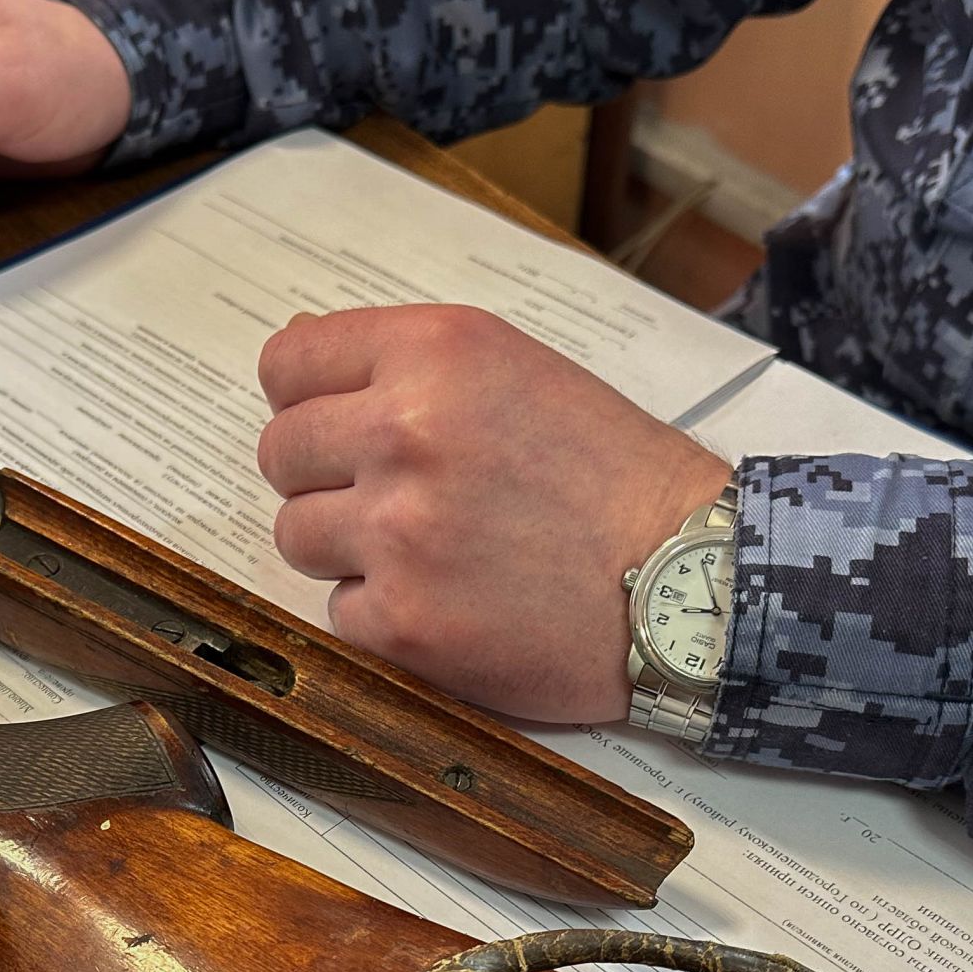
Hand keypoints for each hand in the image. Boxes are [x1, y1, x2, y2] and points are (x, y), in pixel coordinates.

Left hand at [256, 305, 729, 721]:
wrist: (691, 581)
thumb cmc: (614, 476)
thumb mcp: (519, 371)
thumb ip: (407, 362)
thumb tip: (297, 348)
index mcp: (435, 353)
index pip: (288, 364)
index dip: (304, 398)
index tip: (333, 425)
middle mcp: (406, 432)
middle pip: (281, 453)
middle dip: (323, 477)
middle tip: (394, 499)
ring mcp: (398, 533)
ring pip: (296, 536)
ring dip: (347, 549)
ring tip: (430, 553)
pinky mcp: (402, 623)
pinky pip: (339, 612)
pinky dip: (384, 616)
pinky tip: (453, 603)